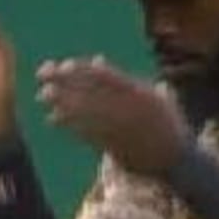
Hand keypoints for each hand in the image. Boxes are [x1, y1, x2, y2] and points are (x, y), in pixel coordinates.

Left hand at [37, 57, 188, 177]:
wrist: (177, 159)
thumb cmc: (164, 122)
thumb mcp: (150, 94)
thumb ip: (121, 78)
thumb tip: (96, 60)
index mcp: (139, 92)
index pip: (103, 76)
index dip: (79, 70)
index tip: (59, 66)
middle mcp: (130, 108)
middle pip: (91, 92)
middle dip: (64, 84)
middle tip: (42, 78)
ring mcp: (123, 128)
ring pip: (87, 113)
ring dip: (62, 103)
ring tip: (43, 98)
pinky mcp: (117, 146)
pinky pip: (89, 133)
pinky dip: (70, 125)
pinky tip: (55, 119)